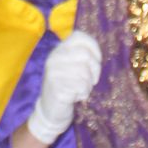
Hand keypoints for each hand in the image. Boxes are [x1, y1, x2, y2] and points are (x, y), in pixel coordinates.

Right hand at [25, 28, 101, 146]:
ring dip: (88, 84)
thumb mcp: (71, 66)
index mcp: (59, 50)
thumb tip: (98, 53)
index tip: (97, 60)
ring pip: (84, 72)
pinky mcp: (56, 89)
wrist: (50, 110)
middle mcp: (54, 59)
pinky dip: (83, 94)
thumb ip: (81, 56)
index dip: (93, 47)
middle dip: (95, 69)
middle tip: (93, 80)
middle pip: (85, 55)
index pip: (79, 36)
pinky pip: (80, 87)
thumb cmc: (67, 86)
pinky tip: (76, 97)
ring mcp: (53, 74)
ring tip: (81, 89)